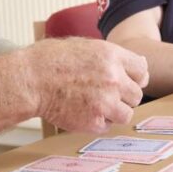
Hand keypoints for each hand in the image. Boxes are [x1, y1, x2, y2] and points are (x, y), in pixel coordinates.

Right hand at [26, 38, 148, 133]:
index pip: (142, 70)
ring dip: (115, 112)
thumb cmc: (51, 59)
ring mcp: (105, 101)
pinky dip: (98, 122)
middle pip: (137, 95)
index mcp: (112, 55)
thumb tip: (137, 62)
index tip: (127, 81)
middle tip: (106, 95)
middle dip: (124, 96)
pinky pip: (108, 126)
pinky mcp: (93, 121)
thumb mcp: (85, 45)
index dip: (136, 77)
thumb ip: (111, 55)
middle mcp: (113, 78)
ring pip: (127, 113)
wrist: (29, 79)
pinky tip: (84, 112)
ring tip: (97, 106)